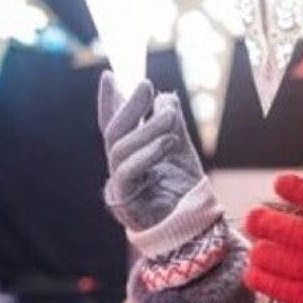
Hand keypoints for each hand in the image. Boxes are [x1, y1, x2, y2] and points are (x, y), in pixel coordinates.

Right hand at [97, 71, 205, 231]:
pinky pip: (128, 170)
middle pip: (113, 132)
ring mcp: (118, 185)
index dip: (109, 101)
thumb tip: (166, 96)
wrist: (193, 226)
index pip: (114, 125)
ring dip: (147, 127)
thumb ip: (170, 123)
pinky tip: (168, 140)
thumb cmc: (184, 190)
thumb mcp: (180, 148)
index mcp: (129, 156)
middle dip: (129, 105)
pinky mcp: (124, 201)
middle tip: (147, 85)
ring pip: (120, 148)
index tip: (110, 75)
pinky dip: (147, 152)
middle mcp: (118, 169)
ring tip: (171, 115)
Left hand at [244, 174, 302, 302]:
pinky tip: (255, 273)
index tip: (281, 184)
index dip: (285, 185)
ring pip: (264, 254)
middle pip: (269, 223)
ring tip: (261, 249)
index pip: (300, 190)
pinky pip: (271, 286)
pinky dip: (258, 278)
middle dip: (259, 220)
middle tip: (258, 220)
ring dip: (258, 249)